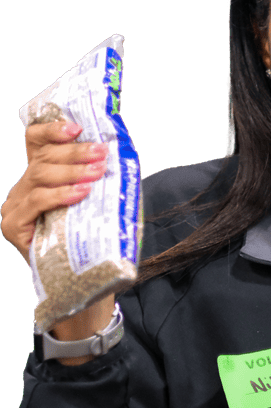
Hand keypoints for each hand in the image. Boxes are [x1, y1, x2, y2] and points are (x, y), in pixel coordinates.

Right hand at [1, 116, 108, 263]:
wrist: (80, 279)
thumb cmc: (89, 237)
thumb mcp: (93, 202)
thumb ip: (95, 179)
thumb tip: (118, 154)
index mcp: (39, 177)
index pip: (35, 142)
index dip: (52, 131)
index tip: (77, 127)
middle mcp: (22, 188)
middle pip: (43, 159)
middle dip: (74, 153)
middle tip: (101, 152)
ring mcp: (14, 207)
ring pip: (40, 177)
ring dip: (72, 172)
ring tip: (97, 172)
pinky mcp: (14, 226)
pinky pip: (36, 202)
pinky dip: (60, 194)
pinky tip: (81, 193)